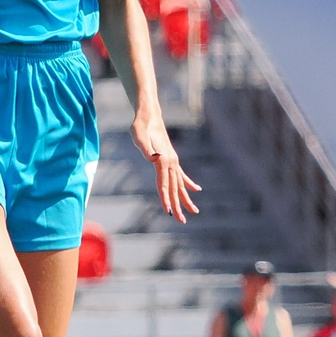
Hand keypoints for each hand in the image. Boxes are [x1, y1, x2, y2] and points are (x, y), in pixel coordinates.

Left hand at [138, 107, 199, 222]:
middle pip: (174, 188)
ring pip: (180, 184)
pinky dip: (189, 183)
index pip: (164, 185)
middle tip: (182, 221)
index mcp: (163, 160)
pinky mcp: (172, 158)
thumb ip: (146, 148)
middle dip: (177, 205)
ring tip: (194, 212)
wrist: (149, 115)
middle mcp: (171, 162)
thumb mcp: (138, 136)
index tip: (169, 213)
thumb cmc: (140, 126)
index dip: (166, 200)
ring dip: (186, 198)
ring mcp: (173, 161)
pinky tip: (197, 190)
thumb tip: (154, 158)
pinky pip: (182, 175)